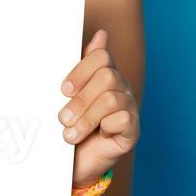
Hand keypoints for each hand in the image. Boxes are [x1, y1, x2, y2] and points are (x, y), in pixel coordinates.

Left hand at [57, 28, 139, 187]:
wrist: (75, 162)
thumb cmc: (70, 123)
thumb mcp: (67, 95)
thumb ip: (78, 65)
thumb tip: (100, 34)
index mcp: (104, 73)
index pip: (101, 57)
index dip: (81, 71)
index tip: (63, 90)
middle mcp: (120, 87)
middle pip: (106, 76)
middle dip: (80, 99)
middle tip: (62, 117)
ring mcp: (129, 107)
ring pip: (111, 99)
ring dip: (86, 118)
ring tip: (70, 133)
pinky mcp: (133, 130)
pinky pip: (122, 119)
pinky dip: (104, 128)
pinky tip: (96, 135)